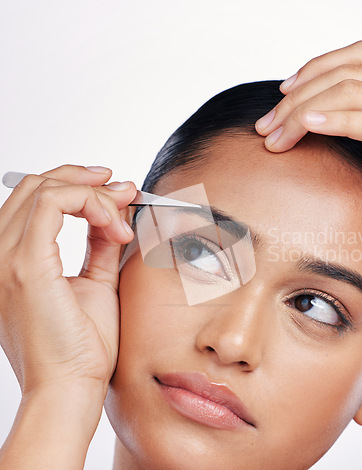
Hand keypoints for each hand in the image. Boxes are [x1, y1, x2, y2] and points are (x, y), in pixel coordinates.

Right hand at [0, 165, 135, 397]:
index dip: (78, 187)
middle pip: (37, 186)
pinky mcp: (25, 264)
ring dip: (92, 192)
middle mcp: (1, 254)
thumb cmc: (83, 345)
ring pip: (44, 188)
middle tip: (124, 189)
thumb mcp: (96, 282)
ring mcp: (7, 258)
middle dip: (86, 180)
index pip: (37, 200)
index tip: (117, 193)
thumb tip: (115, 215)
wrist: (72, 386)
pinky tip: (116, 225)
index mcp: (15, 259)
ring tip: (124, 208)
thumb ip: (100, 245)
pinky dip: (90, 203)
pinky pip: (53, 204)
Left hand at [255, 41, 361, 274]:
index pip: (360, 56)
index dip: (315, 68)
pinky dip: (335, 120)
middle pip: (348, 70)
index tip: (285, 94)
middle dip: (298, 94)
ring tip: (276, 133)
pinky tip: (307, 127)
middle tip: (269, 122)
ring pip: (353, 91)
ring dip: (304, 111)